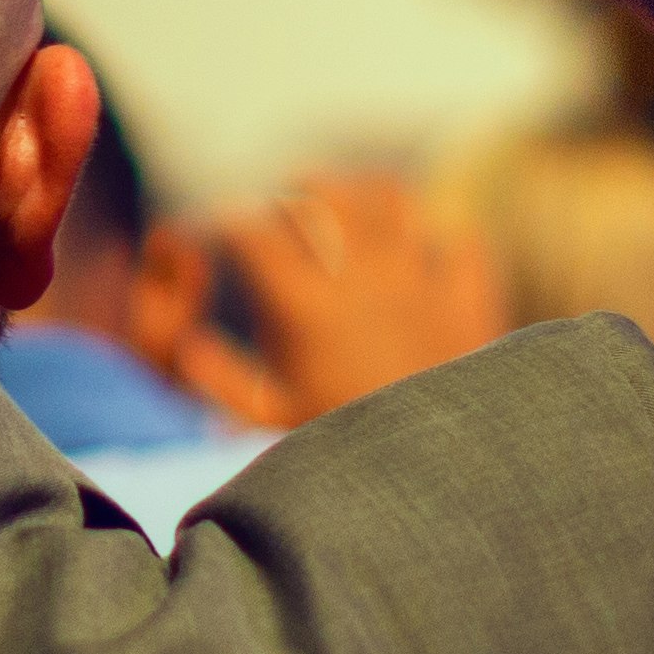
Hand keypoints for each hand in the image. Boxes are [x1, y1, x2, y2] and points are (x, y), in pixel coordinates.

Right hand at [140, 175, 505, 428]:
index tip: (225, 228)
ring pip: (391, 199)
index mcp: (303, 306)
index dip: (231, 221)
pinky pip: (460, 240)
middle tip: (286, 197)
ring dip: (364, 192)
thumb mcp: (266, 420)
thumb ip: (218, 380)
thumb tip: (187, 344)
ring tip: (350, 200)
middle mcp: (361, 279)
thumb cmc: (341, 442)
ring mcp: (420, 282)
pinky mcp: (467, 298)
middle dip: (296, 188)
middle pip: (323, 196)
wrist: (434, 466)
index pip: (254, 232)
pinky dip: (442, 234)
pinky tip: (424, 245)